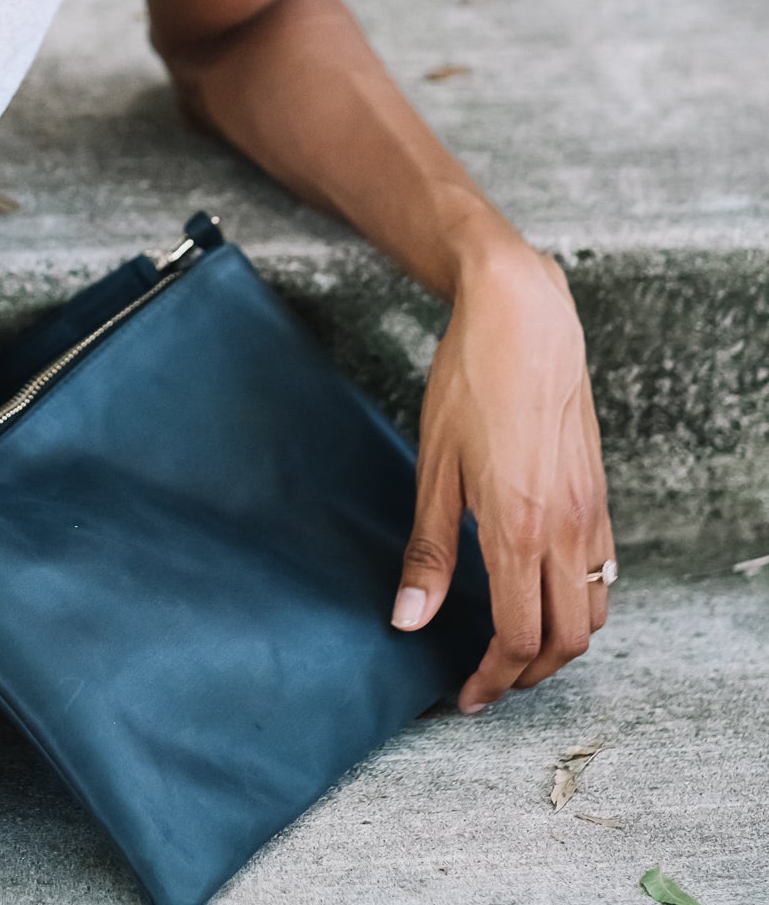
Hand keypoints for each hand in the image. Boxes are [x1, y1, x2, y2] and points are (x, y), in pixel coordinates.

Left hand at [390, 240, 614, 712]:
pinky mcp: (598, 492)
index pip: (518, 638)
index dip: (491, 679)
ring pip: (593, 611)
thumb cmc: (469, 382)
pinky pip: (603, 571)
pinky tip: (542, 590)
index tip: (464, 695)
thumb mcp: (434, 466)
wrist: (523, 317)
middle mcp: (565, 528)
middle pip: (566, 640)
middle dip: (527, 675)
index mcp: (517, 529)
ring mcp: (589, 511)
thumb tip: (409, 621)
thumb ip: (428, 551)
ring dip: (559, 644)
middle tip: (488, 683)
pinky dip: (578, 602)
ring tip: (514, 647)